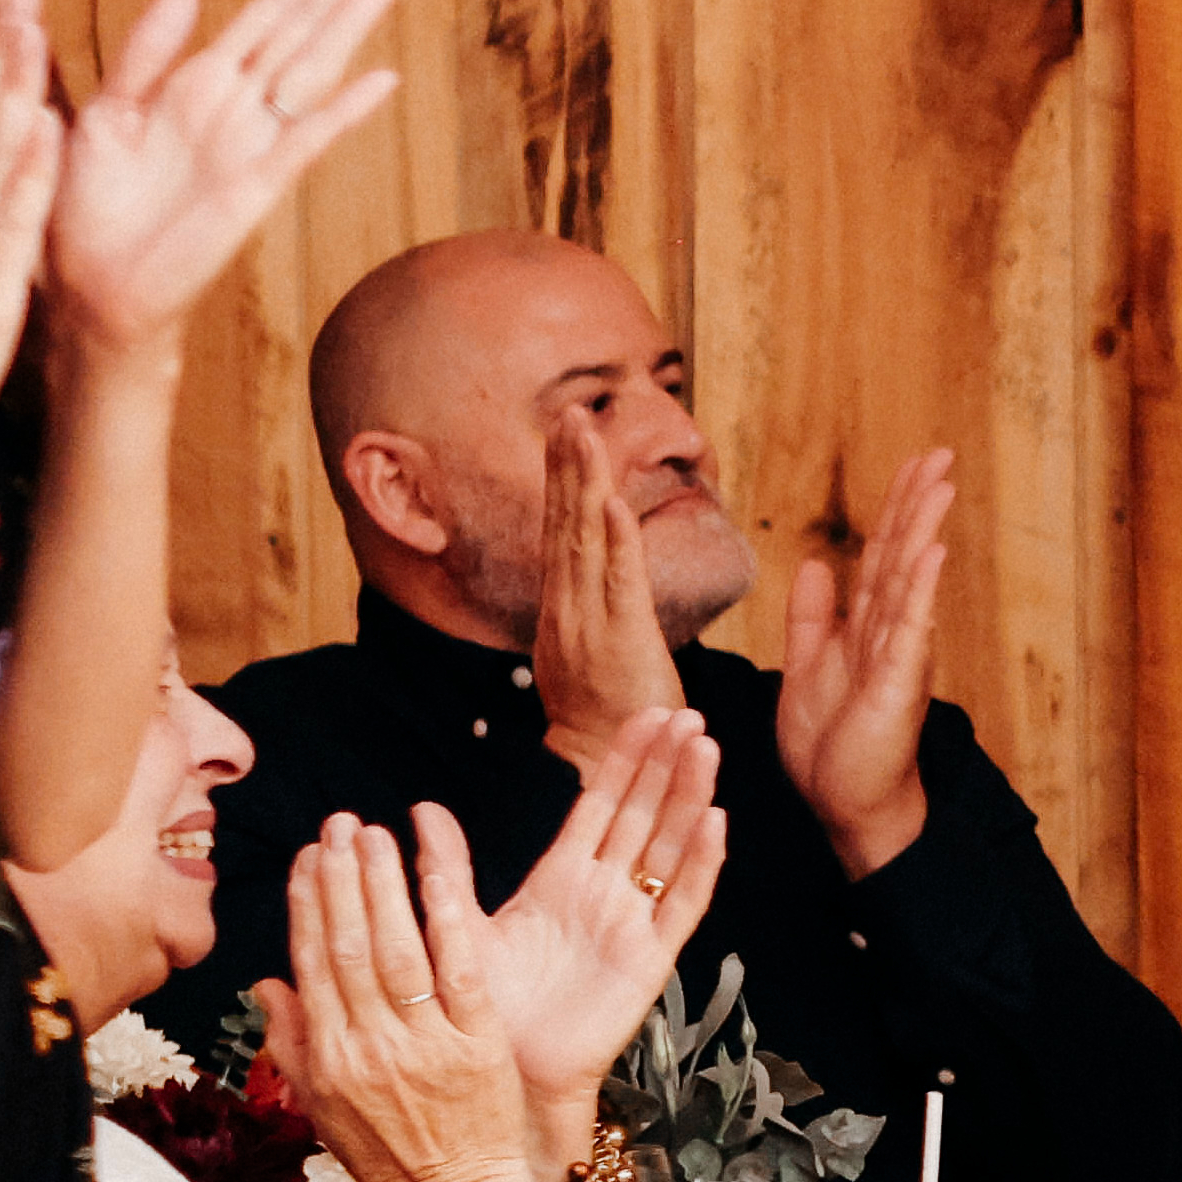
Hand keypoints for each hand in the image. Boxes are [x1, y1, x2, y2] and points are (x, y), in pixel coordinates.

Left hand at [39, 0, 409, 372]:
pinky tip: (381, 79)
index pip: (266, 15)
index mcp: (196, 84)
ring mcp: (251, 145)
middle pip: (302, 30)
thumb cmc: (88, 208)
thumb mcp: (104, 113)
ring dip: (351, 21)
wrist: (89, 288)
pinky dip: (342, 110)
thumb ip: (144, 54)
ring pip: (311, 67)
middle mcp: (235, 108)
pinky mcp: (254, 188)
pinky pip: (304, 139)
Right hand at [276, 811, 553, 1181]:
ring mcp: (424, 1043)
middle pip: (347, 946)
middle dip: (339, 879)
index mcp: (328, 1058)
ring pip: (395, 950)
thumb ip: (294, 1042)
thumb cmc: (390, 1157)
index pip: (311, 964)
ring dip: (382, 885)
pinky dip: (445, 918)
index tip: (306, 859)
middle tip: (338, 825)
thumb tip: (267, 981)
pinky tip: (436, 873)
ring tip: (375, 834)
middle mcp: (369, 1045)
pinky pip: (458, 969)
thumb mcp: (322, 1107)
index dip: (306, 906)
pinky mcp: (478, 1044)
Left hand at [468, 707, 730, 1136]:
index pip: (601, 805)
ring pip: (670, 847)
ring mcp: (632, 923)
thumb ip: (447, 868)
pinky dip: (701, 864)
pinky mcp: (650, 959)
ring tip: (706, 748)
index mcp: (561, 880)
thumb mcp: (457, 925)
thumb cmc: (485, 1008)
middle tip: (687, 713)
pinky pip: (683, 904)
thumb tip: (419, 809)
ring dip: (689, 798)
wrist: (507, 1073)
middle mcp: (603, 894)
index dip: (626, 760)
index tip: (649, 713)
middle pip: (644, 815)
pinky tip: (713, 822)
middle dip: (666, 764)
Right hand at [506, 415, 672, 773]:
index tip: (566, 431)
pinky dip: (614, 539)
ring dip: (584, 482)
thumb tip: (607, 577)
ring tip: (582, 431)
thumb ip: (601, 612)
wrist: (605, 770)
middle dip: (567, 464)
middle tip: (569, 411)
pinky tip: (610, 501)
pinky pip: (617, 583)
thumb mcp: (598, 652)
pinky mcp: (620, 642)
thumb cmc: (614, 717)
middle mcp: (568, 609)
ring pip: (584, 540)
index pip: (561, 532)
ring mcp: (589, 624)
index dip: (562, 480)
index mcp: (564, 609)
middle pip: (564, 523)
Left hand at [777, 450, 955, 875]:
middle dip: (917, 500)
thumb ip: (813, 615)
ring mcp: (898, 655)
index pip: (882, 553)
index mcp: (865, 626)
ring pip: (909, 578)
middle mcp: (889, 632)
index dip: (896, 507)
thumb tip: (817, 562)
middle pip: (902, 553)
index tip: (914, 464)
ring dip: (923, 528)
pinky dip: (922, 587)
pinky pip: (911, 626)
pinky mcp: (898, 682)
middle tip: (940, 452)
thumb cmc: (832, 745)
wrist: (844, 803)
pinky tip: (932, 551)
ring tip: (940, 482)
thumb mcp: (806, 666)